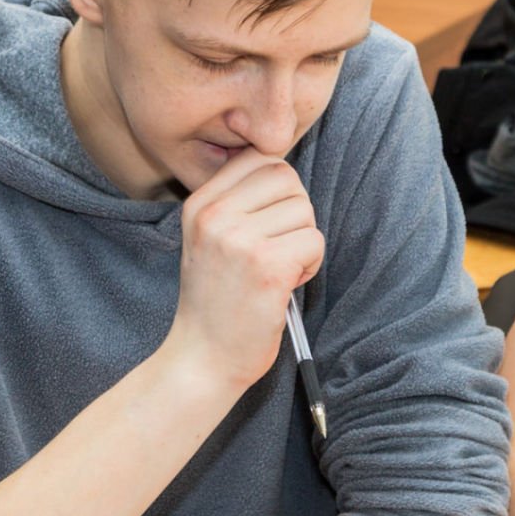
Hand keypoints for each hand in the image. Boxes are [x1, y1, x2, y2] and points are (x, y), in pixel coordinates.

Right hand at [166, 151, 323, 389]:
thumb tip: (283, 168)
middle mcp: (215, 216)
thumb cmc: (215, 301)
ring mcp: (240, 240)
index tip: (270, 221)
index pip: (258, 158)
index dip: (279, 188)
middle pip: (287, 178)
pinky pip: (315, 242)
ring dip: (303, 243)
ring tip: (277, 271)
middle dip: (295, 212)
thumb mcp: (209, 239)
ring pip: (305, 212)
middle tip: (278, 247)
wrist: (202, 358)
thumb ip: (237, 202)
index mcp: (199, 204)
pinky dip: (310, 266)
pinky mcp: (268, 267)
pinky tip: (284, 286)